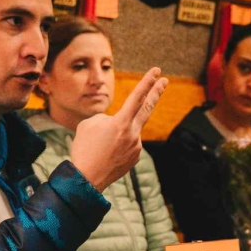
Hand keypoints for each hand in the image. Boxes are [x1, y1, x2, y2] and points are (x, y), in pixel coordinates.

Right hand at [69, 67, 167, 191]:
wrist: (87, 179)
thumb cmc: (85, 149)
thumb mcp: (89, 125)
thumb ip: (107, 118)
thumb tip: (118, 123)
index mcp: (121, 122)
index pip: (137, 97)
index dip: (147, 82)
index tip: (156, 71)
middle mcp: (133, 133)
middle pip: (147, 108)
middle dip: (156, 92)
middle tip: (165, 80)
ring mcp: (136, 147)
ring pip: (128, 131)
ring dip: (117, 133)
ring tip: (100, 147)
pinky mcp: (135, 157)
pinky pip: (127, 144)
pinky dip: (117, 145)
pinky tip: (106, 154)